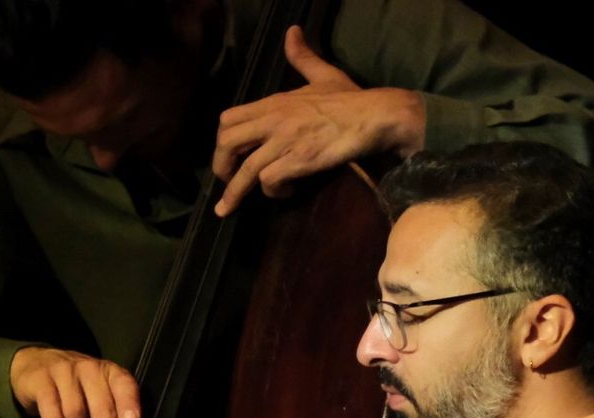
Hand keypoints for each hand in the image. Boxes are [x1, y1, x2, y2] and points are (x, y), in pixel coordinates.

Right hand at [9, 347, 140, 417]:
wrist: (33, 363)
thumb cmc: (74, 388)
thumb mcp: (93, 399)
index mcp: (109, 374)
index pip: (124, 385)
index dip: (129, 403)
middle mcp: (90, 370)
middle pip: (102, 407)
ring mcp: (64, 372)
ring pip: (75, 411)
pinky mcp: (41, 380)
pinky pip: (50, 407)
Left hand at [211, 25, 423, 216]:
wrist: (374, 116)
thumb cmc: (350, 99)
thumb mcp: (322, 74)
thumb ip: (303, 58)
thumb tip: (292, 32)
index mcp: (273, 102)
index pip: (228, 118)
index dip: (222, 140)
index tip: (228, 155)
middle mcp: (273, 120)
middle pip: (226, 142)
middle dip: (220, 167)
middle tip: (225, 182)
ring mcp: (284, 141)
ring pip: (244, 170)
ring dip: (234, 193)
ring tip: (227, 208)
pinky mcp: (298, 161)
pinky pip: (270, 181)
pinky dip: (273, 192)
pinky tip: (285, 193)